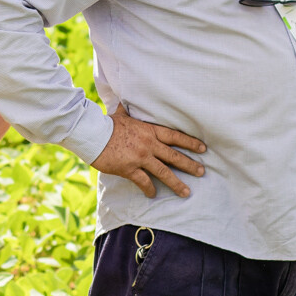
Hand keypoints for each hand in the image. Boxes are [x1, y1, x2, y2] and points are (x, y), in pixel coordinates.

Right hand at [90, 104, 207, 198]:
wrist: (92, 135)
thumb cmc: (106, 124)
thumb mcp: (120, 115)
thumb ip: (125, 111)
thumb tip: (123, 101)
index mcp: (149, 131)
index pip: (175, 137)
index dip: (190, 143)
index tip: (202, 148)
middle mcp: (148, 144)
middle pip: (174, 156)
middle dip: (190, 165)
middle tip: (202, 172)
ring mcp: (140, 157)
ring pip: (163, 172)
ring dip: (176, 183)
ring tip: (186, 192)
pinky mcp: (129, 169)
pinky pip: (144, 181)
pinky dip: (149, 189)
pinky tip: (153, 194)